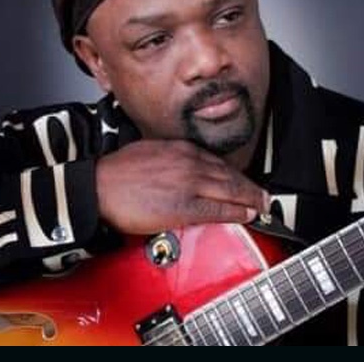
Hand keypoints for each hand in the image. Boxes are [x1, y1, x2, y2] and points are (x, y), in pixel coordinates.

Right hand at [95, 140, 268, 234]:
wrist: (98, 186)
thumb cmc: (116, 172)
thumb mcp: (148, 152)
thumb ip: (170, 158)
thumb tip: (179, 167)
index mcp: (180, 149)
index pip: (217, 161)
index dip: (235, 173)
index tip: (245, 180)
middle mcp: (189, 163)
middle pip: (229, 174)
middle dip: (250, 186)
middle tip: (264, 195)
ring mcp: (189, 183)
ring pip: (229, 190)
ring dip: (250, 198)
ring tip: (263, 205)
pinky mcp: (184, 206)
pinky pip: (218, 209)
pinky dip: (236, 211)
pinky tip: (248, 214)